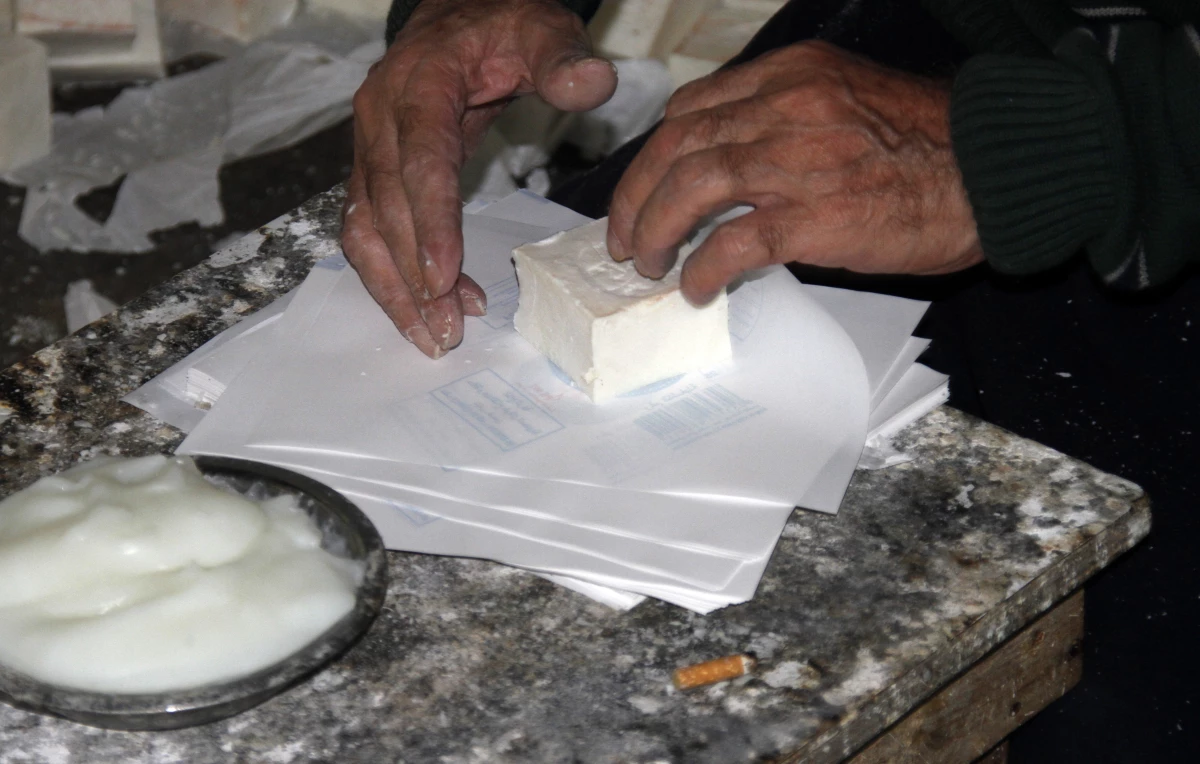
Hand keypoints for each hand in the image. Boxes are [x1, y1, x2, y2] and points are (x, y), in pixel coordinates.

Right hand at [343, 0, 616, 356]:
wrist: (460, 17)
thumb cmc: (503, 26)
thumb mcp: (542, 28)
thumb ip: (564, 58)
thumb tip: (589, 83)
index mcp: (417, 85)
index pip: (418, 163)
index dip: (430, 224)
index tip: (443, 279)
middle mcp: (379, 119)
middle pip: (384, 209)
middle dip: (412, 278)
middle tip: (447, 330)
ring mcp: (369, 147)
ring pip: (364, 230)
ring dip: (394, 289)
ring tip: (434, 335)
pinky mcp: (373, 172)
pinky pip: (371, 231)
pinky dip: (395, 276)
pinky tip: (435, 304)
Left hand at [606, 41, 983, 304]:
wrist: (1000, 166)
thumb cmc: (933, 143)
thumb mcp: (850, 99)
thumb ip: (788, 117)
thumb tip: (734, 166)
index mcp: (792, 74)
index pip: (693, 107)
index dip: (656, 152)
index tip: (645, 185)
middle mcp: (786, 107)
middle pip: (676, 146)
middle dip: (635, 195)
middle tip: (624, 237)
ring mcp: (797, 160)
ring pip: (690, 188)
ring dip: (654, 231)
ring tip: (647, 264)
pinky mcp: (815, 216)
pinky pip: (732, 242)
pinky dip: (702, 267)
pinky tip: (696, 287)